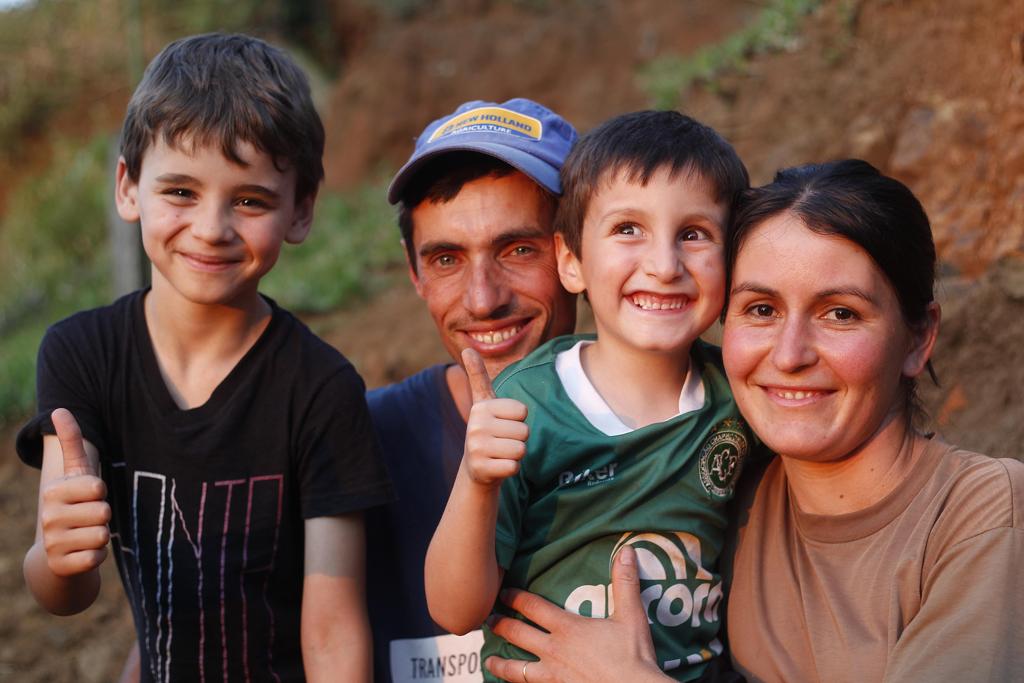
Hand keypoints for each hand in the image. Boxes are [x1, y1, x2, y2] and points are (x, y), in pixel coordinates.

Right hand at [39, 408, 110, 576]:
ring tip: (85, 535)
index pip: (98, 487)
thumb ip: (71, 442)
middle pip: (104, 511)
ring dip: (100, 536)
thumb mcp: (74, 474)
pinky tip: (82, 553)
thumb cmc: (74, 505)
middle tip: (87, 519)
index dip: (100, 493)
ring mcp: (53, 543)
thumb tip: (60, 409)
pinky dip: (96, 556)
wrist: (56, 554)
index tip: (86, 497)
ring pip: (103, 534)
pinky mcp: (62, 566)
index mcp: (52, 492)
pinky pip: (97, 557)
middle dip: (102, 516)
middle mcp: (48, 517)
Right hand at [461, 348, 528, 487]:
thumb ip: (478, 376)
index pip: (522, 411)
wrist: (476, 467)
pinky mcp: (481, 469)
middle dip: (518, 438)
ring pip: (520, 449)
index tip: (503, 423)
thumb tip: (468, 349)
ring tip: (500, 452)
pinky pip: (513, 467)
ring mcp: (476, 448)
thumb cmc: (488, 430)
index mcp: (481, 407)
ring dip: (515, 454)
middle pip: (524, 431)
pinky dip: (510, 468)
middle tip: (502, 441)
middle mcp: (476, 426)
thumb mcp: (483, 402)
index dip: (518, 419)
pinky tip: (498, 466)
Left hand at [485, 546, 667, 682]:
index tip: (502, 592)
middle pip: (517, 634)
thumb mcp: (631, 616)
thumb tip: (627, 550)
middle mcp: (553, 650)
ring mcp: (552, 675)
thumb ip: (625, 582)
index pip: (532, 607)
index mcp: (567, 628)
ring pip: (516, 669)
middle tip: (486, 618)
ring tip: (488, 660)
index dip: (515, 597)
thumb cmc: (633, 656)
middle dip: (499, 624)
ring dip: (500, 662)